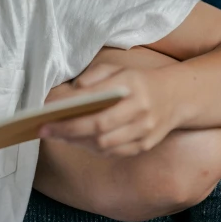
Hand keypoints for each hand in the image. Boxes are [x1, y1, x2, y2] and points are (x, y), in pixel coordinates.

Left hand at [40, 63, 178, 156]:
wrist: (175, 97)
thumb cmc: (138, 81)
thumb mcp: (118, 69)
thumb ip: (94, 76)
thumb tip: (71, 93)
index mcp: (131, 85)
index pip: (95, 99)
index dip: (70, 108)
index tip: (47, 111)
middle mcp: (140, 110)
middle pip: (98, 127)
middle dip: (68, 130)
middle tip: (45, 129)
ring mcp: (144, 131)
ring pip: (105, 144)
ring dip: (77, 142)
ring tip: (57, 135)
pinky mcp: (145, 146)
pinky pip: (114, 153)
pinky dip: (93, 148)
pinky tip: (78, 141)